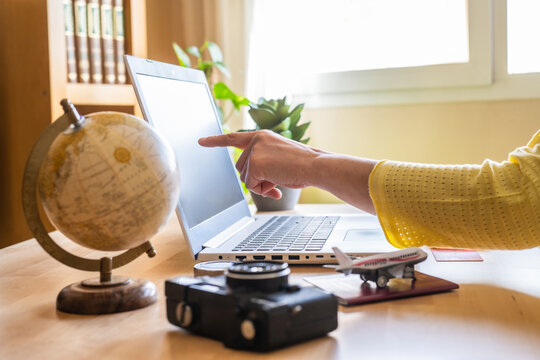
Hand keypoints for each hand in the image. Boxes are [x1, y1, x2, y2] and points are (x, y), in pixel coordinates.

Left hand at [198, 130, 323, 198]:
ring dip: (261, 184)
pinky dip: (263, 189)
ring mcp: (255, 151)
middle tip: (276, 179)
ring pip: (246, 178)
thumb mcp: (279, 158)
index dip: (216, 141)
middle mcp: (256, 140)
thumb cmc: (303, 165)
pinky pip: (251, 185)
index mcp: (262, 136)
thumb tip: (253, 181)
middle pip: (241, 168)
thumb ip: (263, 163)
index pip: (234, 138)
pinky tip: (277, 183)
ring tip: (280, 178)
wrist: (315, 166)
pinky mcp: (255, 163)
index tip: (201, 141)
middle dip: (256, 178)